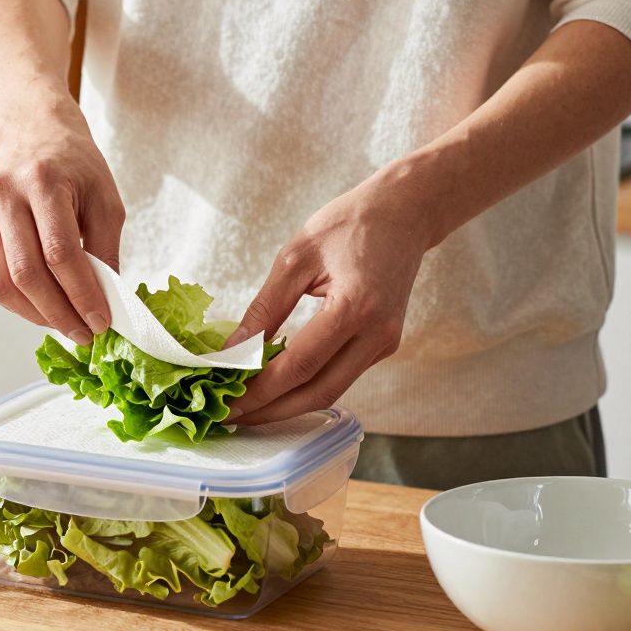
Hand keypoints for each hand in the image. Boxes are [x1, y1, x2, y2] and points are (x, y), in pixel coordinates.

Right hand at [0, 99, 124, 345]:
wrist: (35, 137)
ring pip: (1, 283)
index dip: (82, 293)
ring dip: (35, 315)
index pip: (60, 252)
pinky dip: (16, 303)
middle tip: (84, 333)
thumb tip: (105, 301)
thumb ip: (107, 250)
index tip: (101, 320)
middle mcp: (5, 195)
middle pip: (27, 272)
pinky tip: (41, 308)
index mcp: (43, 181)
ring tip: (64, 325)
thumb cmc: (76, 169)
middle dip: (59, 313)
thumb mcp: (106, 201)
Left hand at [225, 176, 435, 424]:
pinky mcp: (384, 345)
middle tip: (231, 417)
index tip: (226, 401)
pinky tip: (276, 386)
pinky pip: (341, 376)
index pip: (300, 365)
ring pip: (332, 391)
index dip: (261, 389)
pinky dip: (306, 387)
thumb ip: (264, 309)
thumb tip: (232, 352)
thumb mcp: (294, 257)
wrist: (405, 213)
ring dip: (288, 405)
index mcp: (356, 307)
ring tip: (247, 407)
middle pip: (319, 392)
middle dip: (272, 411)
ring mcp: (385, 343)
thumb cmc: (349, 224)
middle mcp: (377, 334)